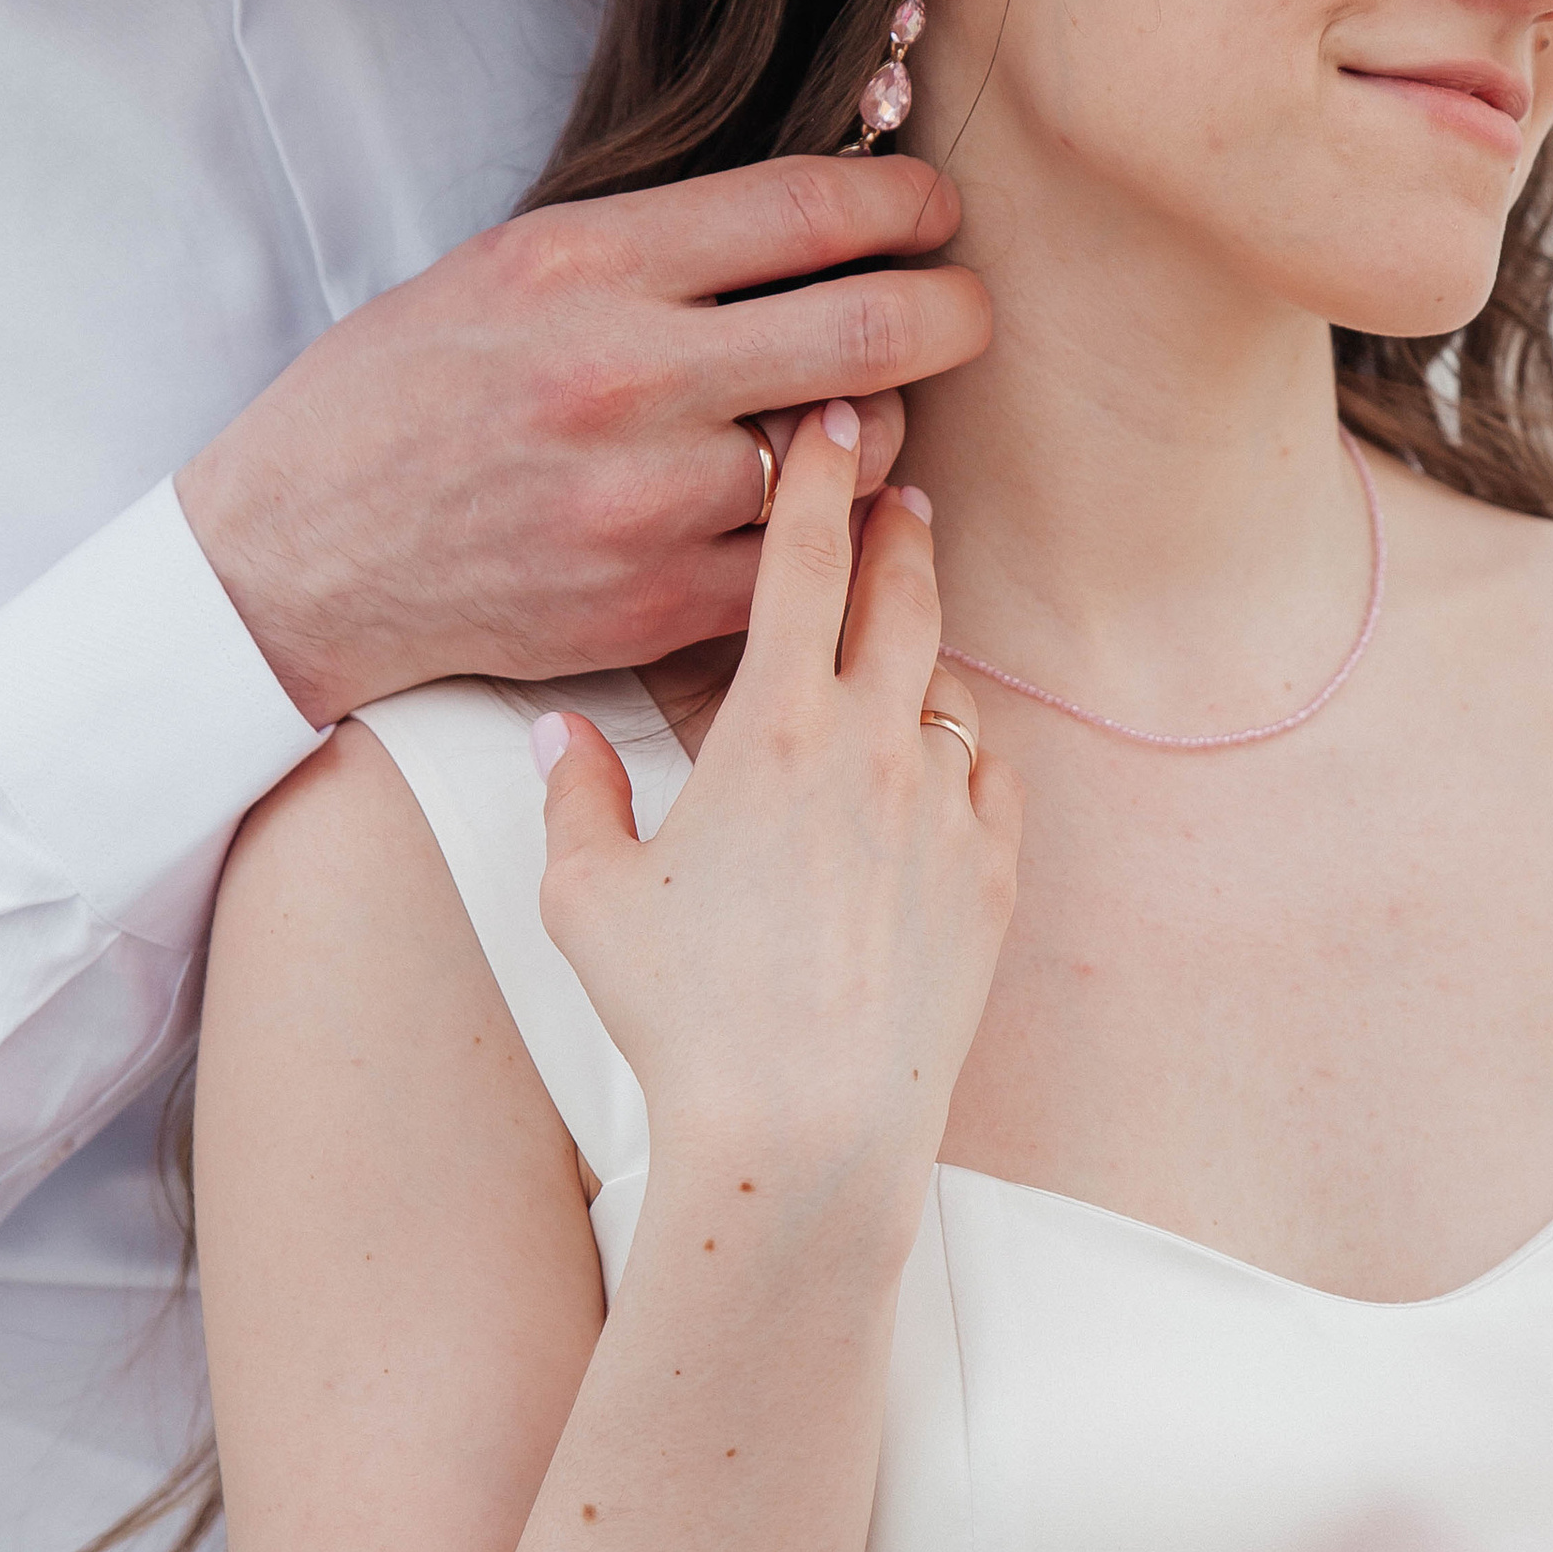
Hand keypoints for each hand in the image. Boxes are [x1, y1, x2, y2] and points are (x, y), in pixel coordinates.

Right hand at [178, 159, 988, 724]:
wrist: (297, 555)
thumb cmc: (401, 394)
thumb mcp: (506, 265)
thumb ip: (655, 245)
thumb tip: (814, 217)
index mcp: (587, 263)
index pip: (806, 209)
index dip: (905, 201)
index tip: (935, 207)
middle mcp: (627, 374)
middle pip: (869, 330)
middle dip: (951, 310)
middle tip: (965, 305)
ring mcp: (647, 500)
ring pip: (852, 458)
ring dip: (880, 432)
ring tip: (852, 417)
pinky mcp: (653, 605)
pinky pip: (805, 564)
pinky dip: (830, 535)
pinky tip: (818, 512)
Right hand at [535, 403, 1019, 1197]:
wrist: (807, 1132)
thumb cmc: (685, 1018)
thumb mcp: (588, 902)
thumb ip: (574, 800)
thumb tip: (560, 739)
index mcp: (773, 729)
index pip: (802, 561)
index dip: (817, 476)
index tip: (829, 419)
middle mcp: (875, 747)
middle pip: (904, 595)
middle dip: (898, 529)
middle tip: (897, 488)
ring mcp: (946, 811)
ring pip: (946, 689)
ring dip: (920, 657)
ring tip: (898, 648)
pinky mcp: (992, 878)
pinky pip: (989, 781)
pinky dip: (961, 761)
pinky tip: (935, 771)